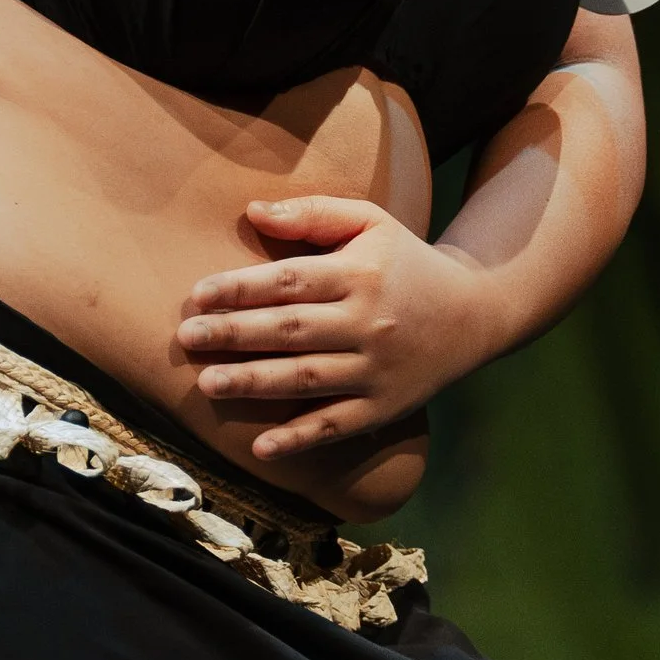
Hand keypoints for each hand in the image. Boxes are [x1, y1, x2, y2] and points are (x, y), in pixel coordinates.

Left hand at [176, 193, 502, 466]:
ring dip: (254, 383)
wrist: (474, 314)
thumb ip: (313, 215)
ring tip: (207, 384)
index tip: (197, 295)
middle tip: (186, 339)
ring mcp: (377, 369)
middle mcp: (368, 322)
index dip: (241, 288)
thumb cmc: (405, 263)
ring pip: (307, 378)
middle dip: (234, 334)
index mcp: (360, 273)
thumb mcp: (371, 223)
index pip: (290, 280)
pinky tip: (262, 448)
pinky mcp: (385, 407)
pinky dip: (300, 439)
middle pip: (291, 329)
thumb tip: (253, 211)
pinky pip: (337, 425)